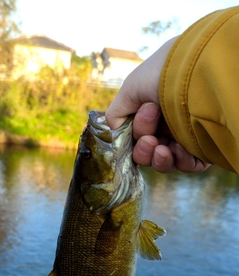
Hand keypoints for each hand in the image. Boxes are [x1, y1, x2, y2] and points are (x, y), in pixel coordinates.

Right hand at [105, 37, 210, 172]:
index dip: (134, 141)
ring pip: (165, 163)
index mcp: (151, 115)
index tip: (141, 129)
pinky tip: (179, 150)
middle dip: (144, 151)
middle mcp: (167, 127)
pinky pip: (188, 166)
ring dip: (159, 160)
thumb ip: (115, 115)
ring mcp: (184, 138)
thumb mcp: (130, 90)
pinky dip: (181, 162)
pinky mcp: (202, 148)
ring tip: (163, 149)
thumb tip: (113, 134)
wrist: (194, 70)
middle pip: (148, 155)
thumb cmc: (162, 75)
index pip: (136, 141)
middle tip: (150, 139)